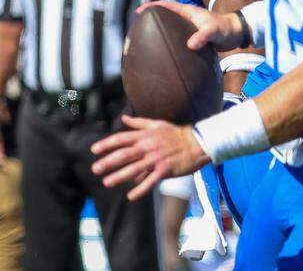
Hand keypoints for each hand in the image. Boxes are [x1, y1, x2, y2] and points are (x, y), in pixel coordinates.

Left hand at [91, 116, 209, 200]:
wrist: (197, 143)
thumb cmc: (176, 134)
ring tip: (107, 182)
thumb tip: (123, 119)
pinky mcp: (165, 169)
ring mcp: (157, 159)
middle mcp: (149, 147)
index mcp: (145, 135)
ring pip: (135, 169)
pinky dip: (140, 189)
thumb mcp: (157, 124)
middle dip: (108, 162)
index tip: (94, 150)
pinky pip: (151, 181)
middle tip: (95, 169)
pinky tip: (131, 196)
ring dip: (119, 176)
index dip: (107, 144)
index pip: (122, 139)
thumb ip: (139, 123)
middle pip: (125, 155)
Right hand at [137, 1, 247, 51]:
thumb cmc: (226, 29)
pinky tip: (164, 54)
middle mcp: (187, 19)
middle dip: (151, 20)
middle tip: (137, 29)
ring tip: (146, 43)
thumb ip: (203, 36)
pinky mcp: (194, 38)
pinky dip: (169, 43)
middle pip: (165, 17)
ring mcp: (190, 28)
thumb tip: (190, 45)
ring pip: (171, 29)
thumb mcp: (214, 31)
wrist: (237, 34)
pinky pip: (178, 39)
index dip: (152, 7)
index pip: (166, 6)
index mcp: (188, 12)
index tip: (139, 12)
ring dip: (160, 33)